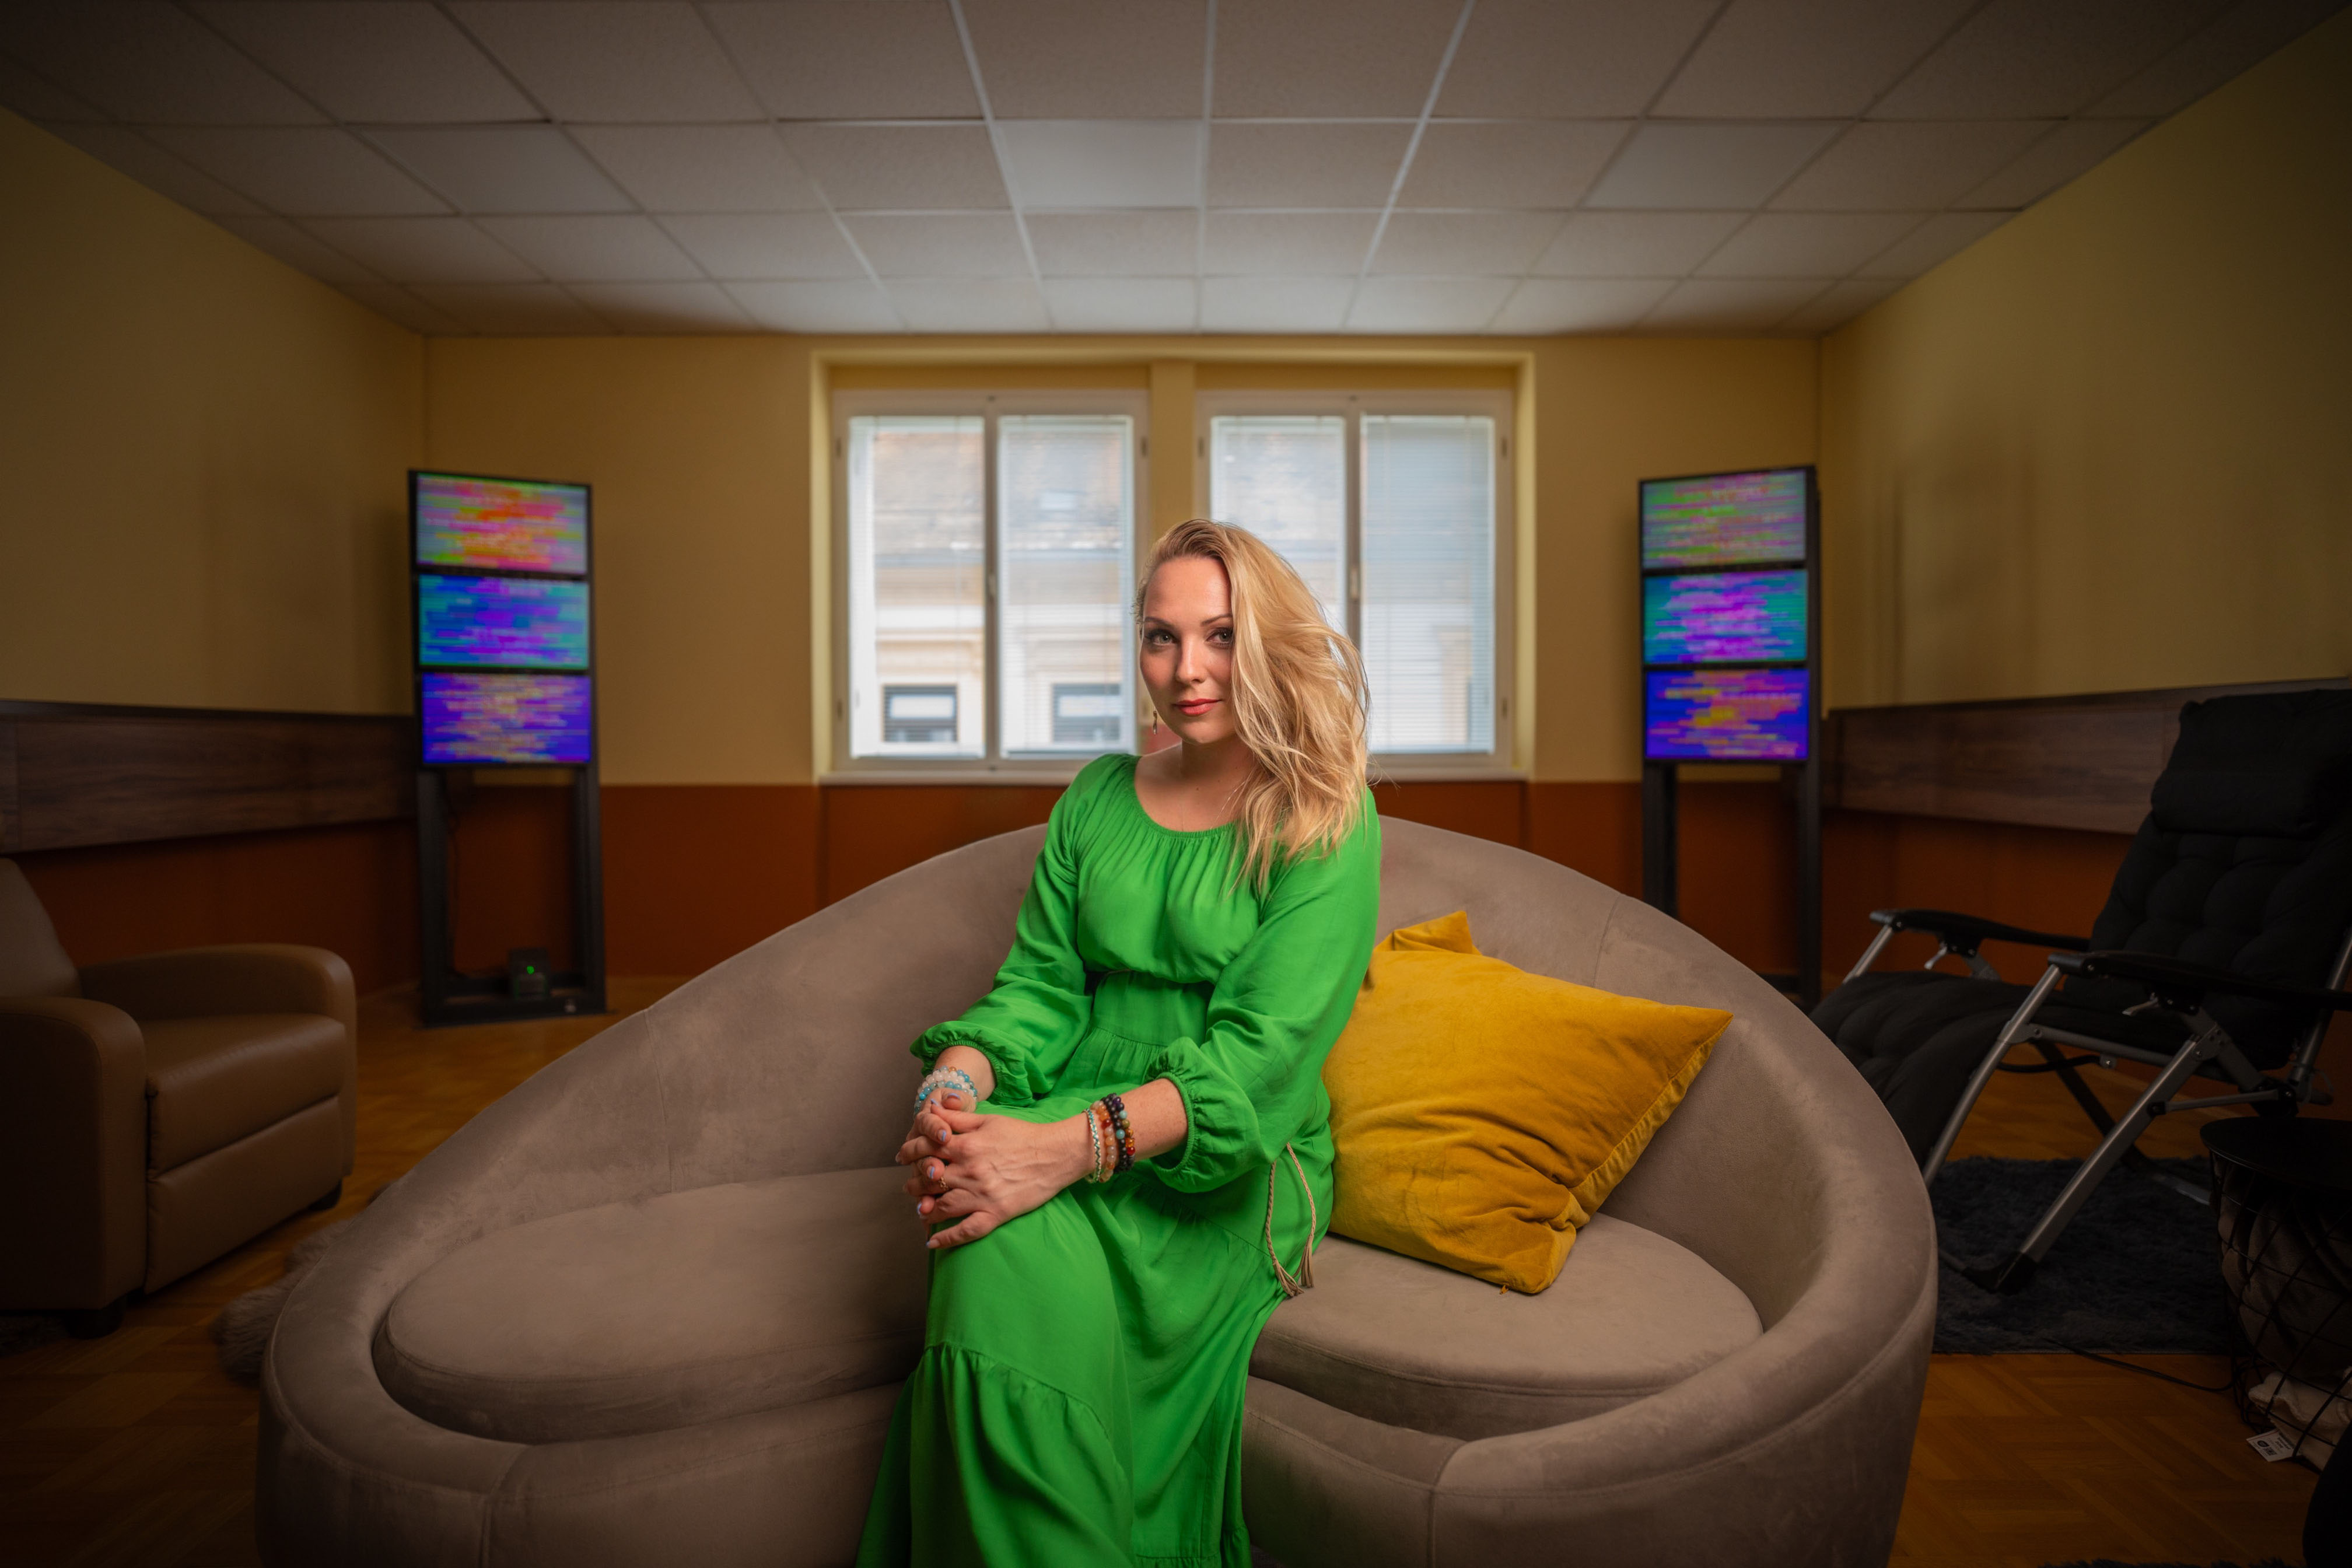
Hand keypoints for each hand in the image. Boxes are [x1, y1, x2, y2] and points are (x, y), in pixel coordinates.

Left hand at [896, 1106, 1089, 1250]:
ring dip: (925, 1209)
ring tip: (920, 1209)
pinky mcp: (995, 1214)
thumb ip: (957, 1118)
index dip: (910, 1152)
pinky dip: (946, 1238)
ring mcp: (982, 1196)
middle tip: (909, 1186)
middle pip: (929, 1180)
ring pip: (941, 1207)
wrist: (1056, 1154)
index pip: (926, 1149)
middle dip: (914, 1183)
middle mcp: (970, 1172)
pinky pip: (966, 1231)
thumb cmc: (1023, 1134)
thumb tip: (932, 1110)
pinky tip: (932, 1242)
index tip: (903, 1156)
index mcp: (967, 1146)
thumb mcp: (988, 1120)